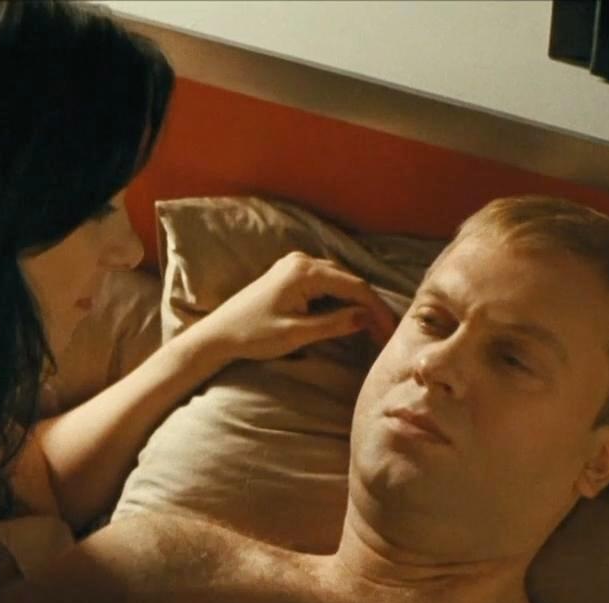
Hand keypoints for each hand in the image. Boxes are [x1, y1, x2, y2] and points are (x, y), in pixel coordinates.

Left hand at [189, 251, 400, 363]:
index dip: (377, 309)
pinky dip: (340, 297)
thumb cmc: (253, 335)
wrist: (218, 334)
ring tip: (371, 326)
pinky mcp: (288, 274)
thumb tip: (367, 318)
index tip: (390, 330)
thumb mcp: (297, 333)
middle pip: (349, 280)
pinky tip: (349, 313)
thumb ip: (334, 324)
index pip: (355, 286)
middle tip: (385, 332)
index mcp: (304, 272)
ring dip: (356, 301)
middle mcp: (302, 261)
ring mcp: (294, 265)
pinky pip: (325, 281)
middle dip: (369, 305)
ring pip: (338, 280)